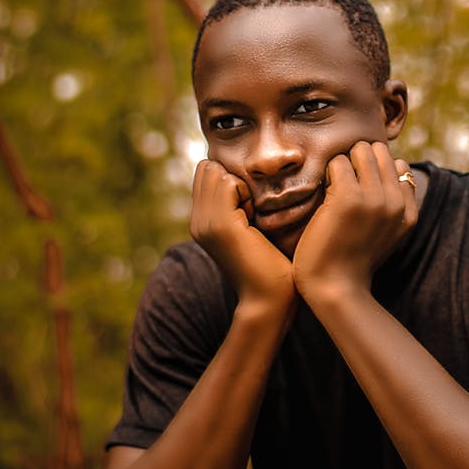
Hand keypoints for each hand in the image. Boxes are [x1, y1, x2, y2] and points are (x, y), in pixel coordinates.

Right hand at [190, 160, 295, 307]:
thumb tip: (245, 180)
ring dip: (241, 185)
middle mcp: (197, 221)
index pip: (206, 173)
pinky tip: (255, 217)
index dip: (231, 180)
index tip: (249, 207)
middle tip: (251, 208)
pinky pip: (230, 183)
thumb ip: (240, 207)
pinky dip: (247, 192)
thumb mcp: (250, 230)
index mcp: (201, 222)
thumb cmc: (271, 266)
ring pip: (216, 171)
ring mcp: (205, 223)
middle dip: (233, 178)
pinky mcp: (221, 225)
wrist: (269, 300)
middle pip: (208, 168)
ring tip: (252, 214)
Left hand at [292, 141, 417, 300]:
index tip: (360, 190)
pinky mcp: (349, 198)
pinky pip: (338, 162)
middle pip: (380, 150)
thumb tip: (393, 165)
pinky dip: (328, 173)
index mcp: (409, 211)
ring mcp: (374, 198)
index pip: (399, 165)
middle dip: (359, 160)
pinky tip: (324, 196)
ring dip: (343, 164)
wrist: (336, 289)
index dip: (375, 171)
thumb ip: (393, 205)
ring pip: (360, 150)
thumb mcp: (386, 234)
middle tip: (344, 185)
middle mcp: (396, 202)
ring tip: (334, 189)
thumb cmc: (351, 261)